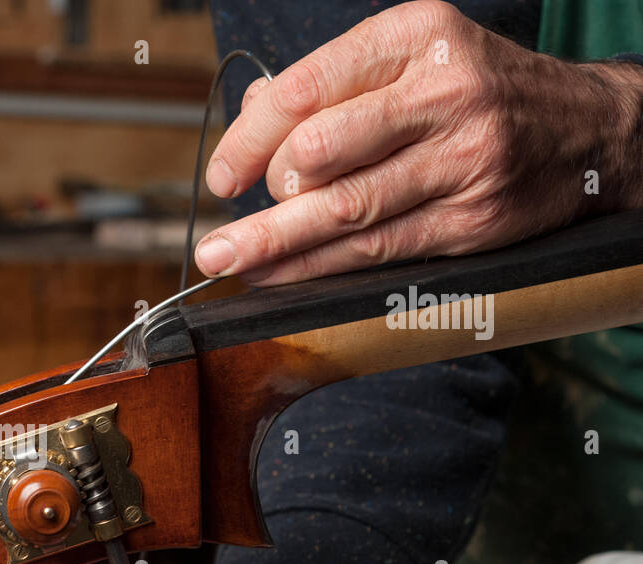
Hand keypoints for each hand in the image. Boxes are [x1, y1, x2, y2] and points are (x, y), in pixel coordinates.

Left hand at [195, 0, 642, 285]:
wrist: (590, 130)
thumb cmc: (478, 91)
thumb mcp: (412, 58)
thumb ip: (332, 85)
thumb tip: (251, 116)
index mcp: (416, 38)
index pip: (305, 91)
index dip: (248, 141)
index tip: (222, 177)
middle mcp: (443, 94)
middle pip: (318, 154)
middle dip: (262, 200)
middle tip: (224, 234)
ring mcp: (463, 160)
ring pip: (345, 211)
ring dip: (275, 245)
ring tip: (229, 262)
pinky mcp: (473, 220)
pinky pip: (378, 250)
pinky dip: (319, 267)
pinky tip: (280, 276)